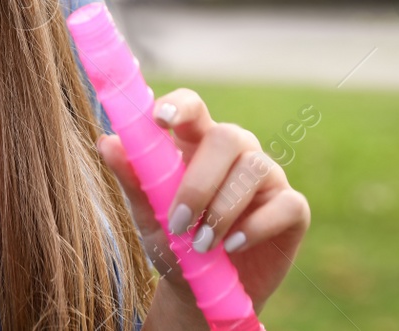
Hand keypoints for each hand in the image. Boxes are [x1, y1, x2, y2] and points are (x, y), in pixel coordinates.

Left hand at [95, 88, 309, 316]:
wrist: (202, 292)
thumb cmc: (174, 242)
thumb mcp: (147, 216)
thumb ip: (132, 179)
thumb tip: (105, 142)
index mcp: (196, 142)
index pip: (194, 106)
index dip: (180, 105)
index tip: (160, 118)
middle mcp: (236, 152)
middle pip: (228, 137)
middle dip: (200, 180)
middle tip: (178, 221)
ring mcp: (268, 177)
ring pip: (255, 168)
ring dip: (223, 209)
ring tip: (202, 244)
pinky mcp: (292, 208)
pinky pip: (285, 204)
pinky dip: (256, 226)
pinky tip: (232, 245)